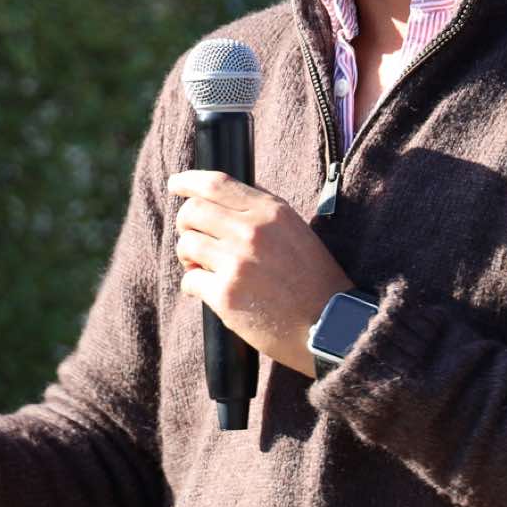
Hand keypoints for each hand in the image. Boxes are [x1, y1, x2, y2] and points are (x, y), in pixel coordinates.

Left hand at [170, 170, 351, 378]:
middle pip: (193, 211)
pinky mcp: (226, 295)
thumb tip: (224, 198)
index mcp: (271, 212)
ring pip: (186, 244)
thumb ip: (263, 211)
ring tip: (202, 267)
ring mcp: (237, 263)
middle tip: (192, 237)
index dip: (189, 181)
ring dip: (188, 256)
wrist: (329, 325)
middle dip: (185, 224)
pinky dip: (193, 285)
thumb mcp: (296, 230)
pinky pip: (189, 280)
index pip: (217, 183)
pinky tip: (209, 292)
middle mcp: (252, 232)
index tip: (177, 184)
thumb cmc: (314, 279)